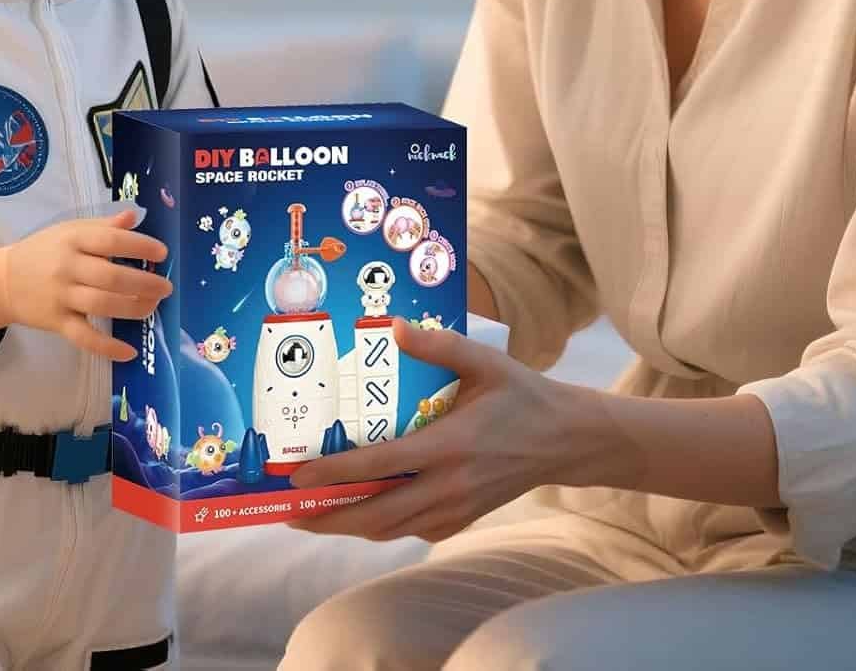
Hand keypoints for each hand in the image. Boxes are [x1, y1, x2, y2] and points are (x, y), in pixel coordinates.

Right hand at [1, 207, 170, 361]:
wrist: (4, 280)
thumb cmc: (44, 250)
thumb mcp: (69, 230)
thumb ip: (103, 225)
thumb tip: (134, 216)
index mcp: (73, 239)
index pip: (110, 241)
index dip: (140, 246)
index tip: (162, 253)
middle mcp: (67, 267)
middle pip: (110, 277)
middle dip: (144, 283)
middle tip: (166, 287)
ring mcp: (61, 297)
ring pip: (102, 305)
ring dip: (133, 308)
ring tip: (153, 305)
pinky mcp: (56, 323)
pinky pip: (84, 337)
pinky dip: (107, 347)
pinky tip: (129, 352)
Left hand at [285, 317, 584, 542]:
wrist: (566, 440)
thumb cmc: (522, 395)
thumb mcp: (484, 361)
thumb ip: (438, 344)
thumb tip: (393, 326)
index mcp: (449, 445)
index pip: (380, 466)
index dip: (335, 473)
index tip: (298, 476)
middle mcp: (449, 485)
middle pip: (376, 514)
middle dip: (329, 516)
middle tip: (289, 511)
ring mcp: (457, 508)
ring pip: (391, 529)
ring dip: (350, 525)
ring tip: (314, 516)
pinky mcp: (463, 519)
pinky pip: (412, 530)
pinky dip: (382, 526)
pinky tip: (362, 512)